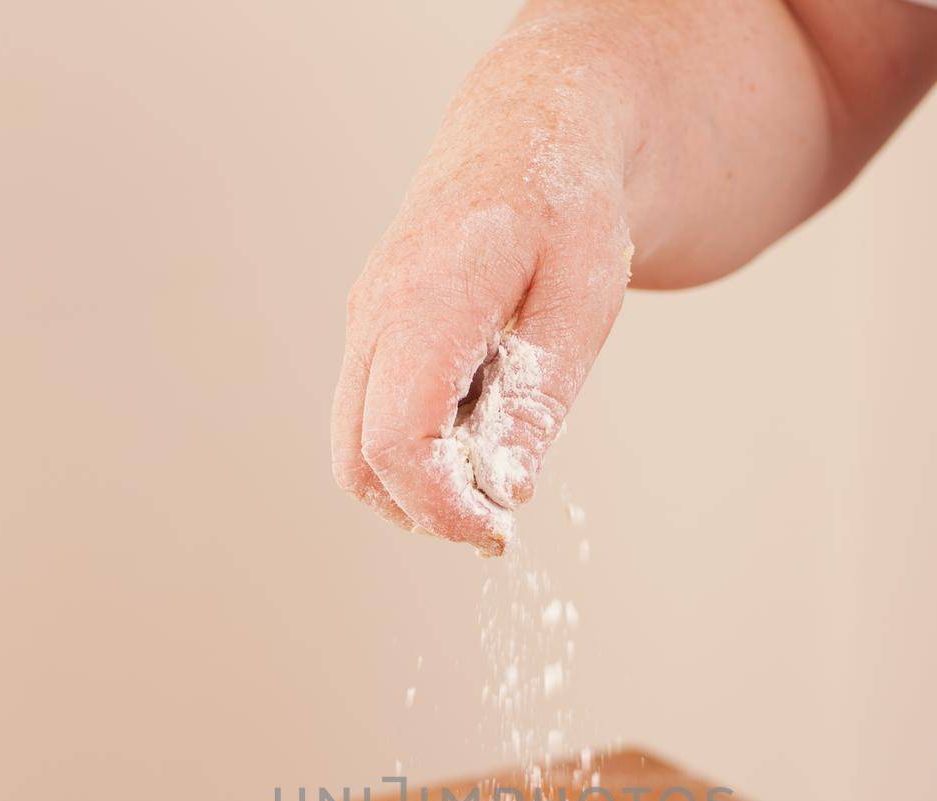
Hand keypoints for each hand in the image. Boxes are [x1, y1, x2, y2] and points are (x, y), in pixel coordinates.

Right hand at [332, 21, 634, 553]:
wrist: (532, 133)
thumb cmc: (568, 209)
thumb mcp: (582, 303)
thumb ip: (538, 400)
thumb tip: (506, 492)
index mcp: (426, 298)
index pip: (396, 440)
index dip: (442, 507)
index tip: (501, 530)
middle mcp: (375, 315)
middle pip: (358, 461)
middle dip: (425, 513)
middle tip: (499, 524)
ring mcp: (365, 327)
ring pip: (354, 452)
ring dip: (416, 492)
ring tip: (493, 481)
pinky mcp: (373, 339)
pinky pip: (370, 422)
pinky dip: (416, 457)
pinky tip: (478, 438)